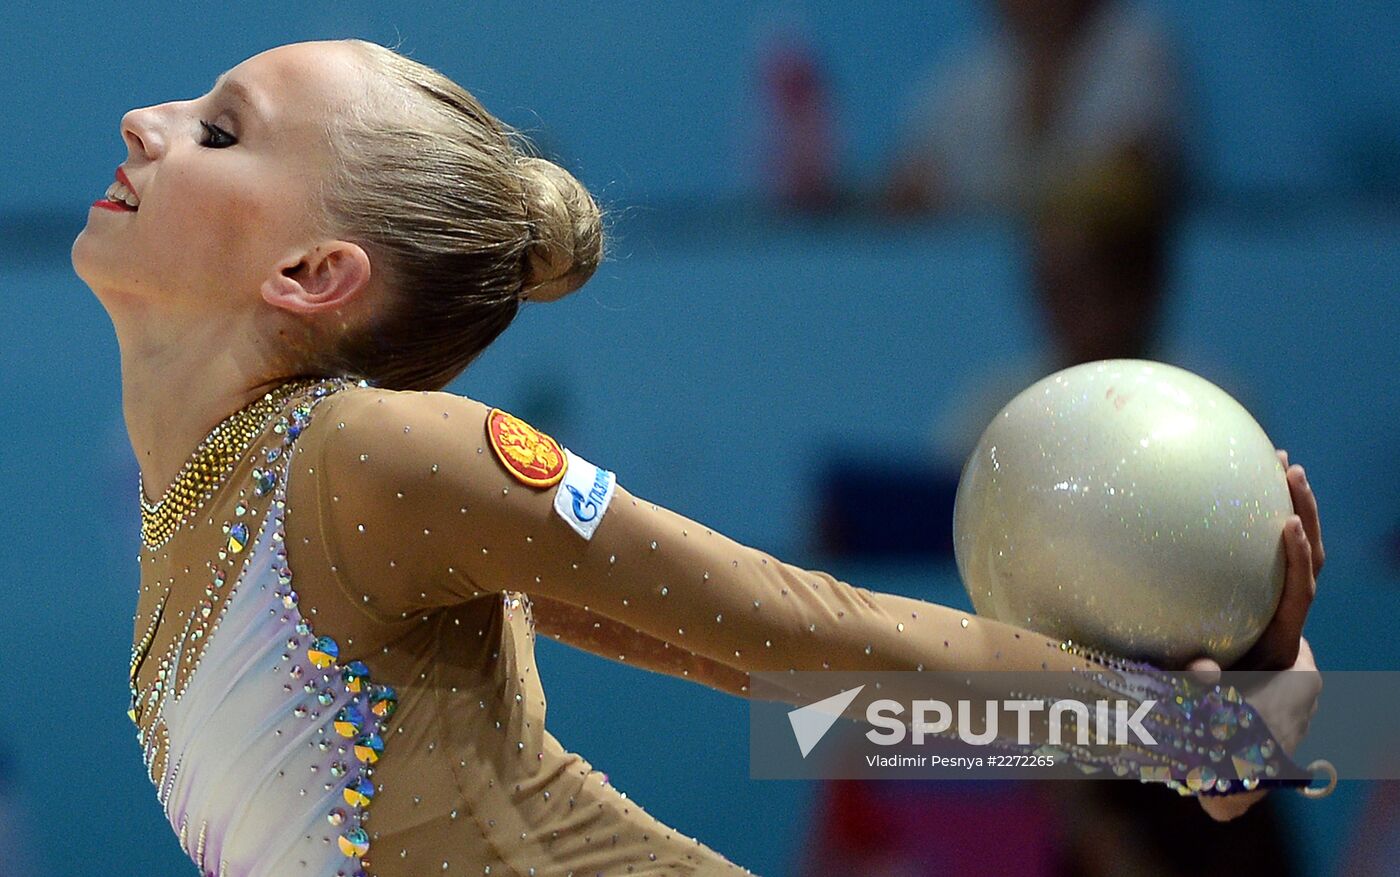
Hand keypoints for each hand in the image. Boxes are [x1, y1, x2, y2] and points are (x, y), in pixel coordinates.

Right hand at [1190, 450, 1325, 820]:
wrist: (1230, 751)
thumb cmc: (1212, 736)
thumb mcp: (1208, 720)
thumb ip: (1204, 697)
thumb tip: (1205, 670)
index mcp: (1281, 647)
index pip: (1300, 596)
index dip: (1297, 560)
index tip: (1286, 526)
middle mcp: (1286, 626)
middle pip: (1310, 564)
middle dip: (1305, 515)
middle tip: (1288, 469)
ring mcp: (1274, 615)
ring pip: (1294, 559)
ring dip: (1289, 511)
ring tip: (1275, 465)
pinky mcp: (1257, 609)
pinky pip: (1264, 564)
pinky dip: (1260, 529)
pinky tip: (1237, 495)